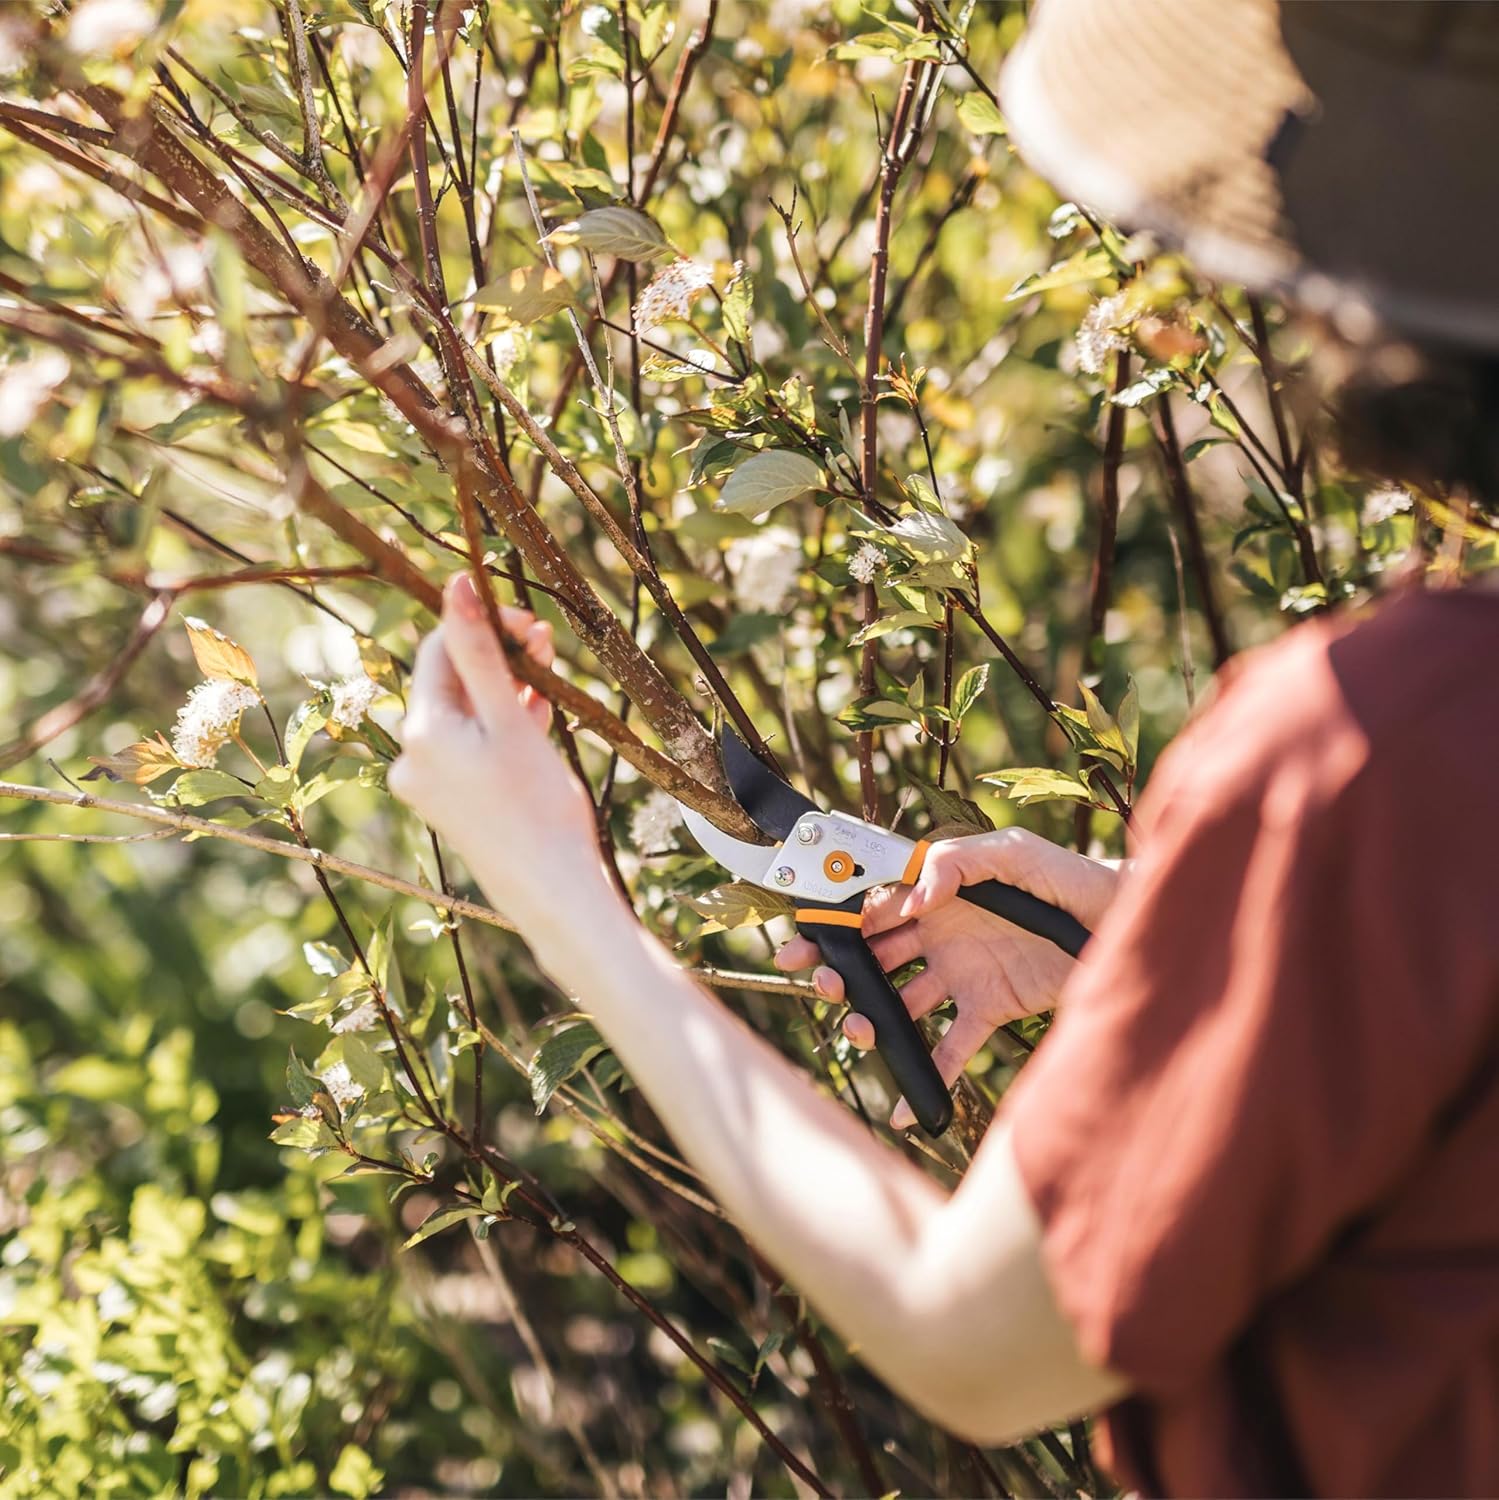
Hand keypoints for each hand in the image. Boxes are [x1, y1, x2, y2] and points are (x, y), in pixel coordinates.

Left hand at [389, 574, 605, 925]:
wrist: (554, 890)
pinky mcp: (449, 803)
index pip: (441, 650)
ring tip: (549, 686)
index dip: (486, 626)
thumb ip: (480, 650)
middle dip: (499, 659)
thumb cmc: (538, 805)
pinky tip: (535, 721)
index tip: (533, 626)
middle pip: (453, 682)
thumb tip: (456, 585)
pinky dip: (498, 729)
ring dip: (504, 692)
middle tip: (547, 649)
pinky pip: (469, 748)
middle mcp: (413, 756)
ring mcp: (429, 783)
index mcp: (422, 731)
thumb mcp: (510, 718)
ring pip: (465, 715)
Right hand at [774, 828, 1122, 1128]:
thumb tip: (915, 898)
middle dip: (842, 970)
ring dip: (872, 1018)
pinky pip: (949, 1048)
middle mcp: (942, 935)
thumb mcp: (1014, 854)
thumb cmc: (1070, 877)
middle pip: (875, 955)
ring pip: (900, 1001)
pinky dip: (926, 1078)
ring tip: (860, 1029)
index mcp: (940, 895)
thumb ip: (960, 864)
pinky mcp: (989, 1008)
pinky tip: (905, 1108)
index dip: (838, 922)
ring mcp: (962, 974)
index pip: (876, 906)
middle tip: (825, 984)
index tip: (808, 940)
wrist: (1123, 923)